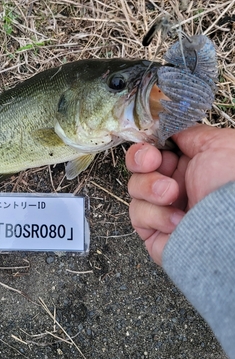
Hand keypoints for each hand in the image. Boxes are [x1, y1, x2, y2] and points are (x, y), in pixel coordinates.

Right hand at [126, 125, 234, 265]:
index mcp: (190, 165)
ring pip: (134, 189)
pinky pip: (137, 215)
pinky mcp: (155, 232)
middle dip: (141, 161)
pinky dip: (155, 215)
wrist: (232, 227)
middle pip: (138, 167)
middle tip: (153, 163)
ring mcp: (164, 209)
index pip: (153, 149)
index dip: (147, 145)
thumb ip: (187, 131)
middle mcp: (175, 185)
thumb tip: (166, 127)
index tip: (152, 146)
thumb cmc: (233, 185)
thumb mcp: (217, 143)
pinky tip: (177, 219)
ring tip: (172, 194)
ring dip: (150, 188)